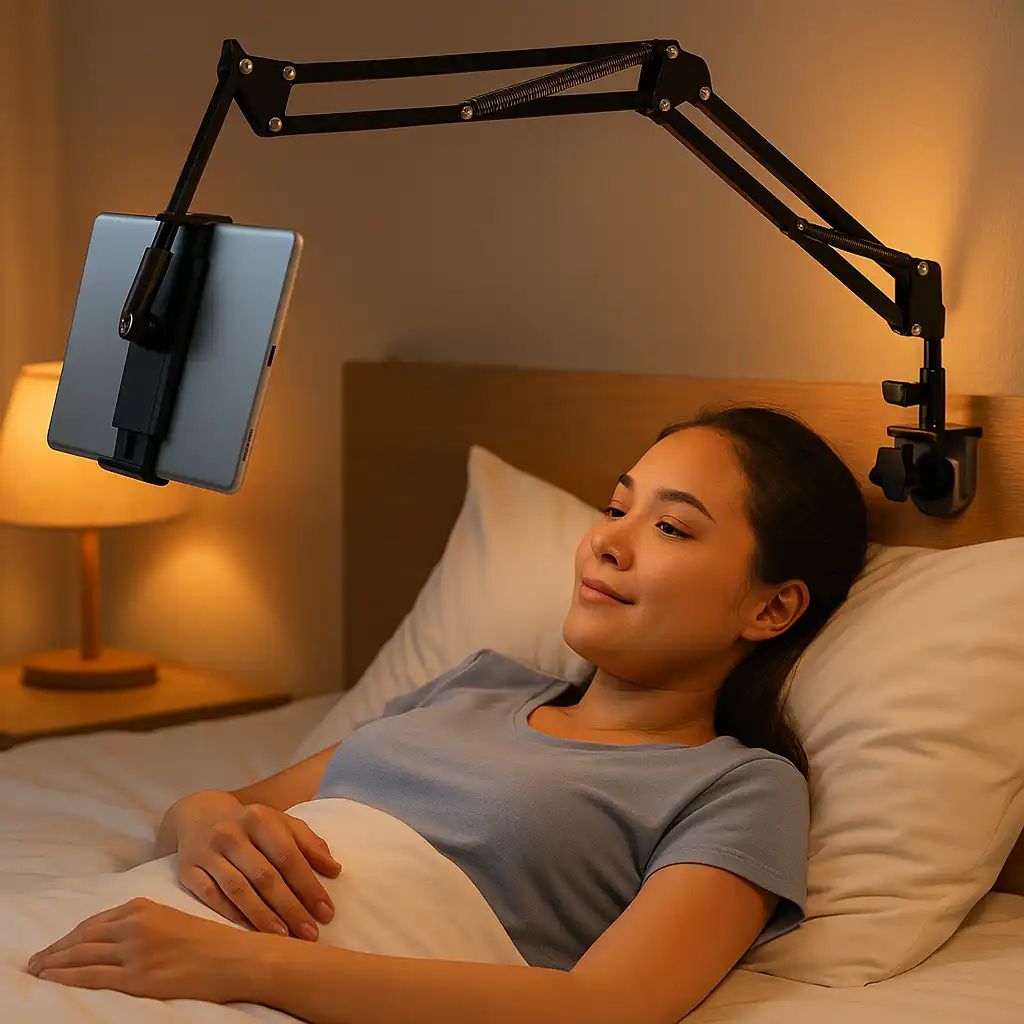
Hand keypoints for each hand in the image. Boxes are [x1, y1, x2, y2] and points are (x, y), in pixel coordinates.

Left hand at [25, 898, 258, 1002]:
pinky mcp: (136, 977)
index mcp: (142, 907)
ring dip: (54, 964)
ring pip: (80, 956)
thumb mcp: (171, 919)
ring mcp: (133, 951)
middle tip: (35, 961)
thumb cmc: (207, 941)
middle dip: (55, 950)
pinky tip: (52, 980)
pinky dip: (66, 978)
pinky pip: (90, 977)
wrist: (232, 958)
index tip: (54, 946)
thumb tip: (112, 937)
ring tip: (38, 971)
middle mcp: (134, 925)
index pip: (93, 922)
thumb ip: (142, 923)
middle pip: (81, 938)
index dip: (69, 936)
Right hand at [173, 792, 341, 940]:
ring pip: (238, 889)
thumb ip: (309, 844)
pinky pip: (210, 896)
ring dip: (262, 916)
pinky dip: (230, 914)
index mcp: (260, 818)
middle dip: (290, 907)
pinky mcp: (187, 869)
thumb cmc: (251, 826)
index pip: (288, 856)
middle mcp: (231, 833)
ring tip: (284, 938)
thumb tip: (335, 870)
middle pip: (265, 876)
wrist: (200, 815)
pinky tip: (248, 931)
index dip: (308, 886)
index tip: (326, 912)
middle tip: (310, 934)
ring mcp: (207, 851)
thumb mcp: (281, 824)